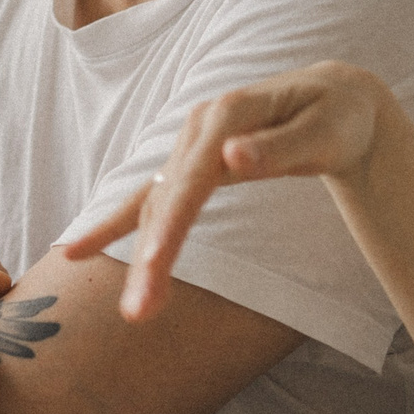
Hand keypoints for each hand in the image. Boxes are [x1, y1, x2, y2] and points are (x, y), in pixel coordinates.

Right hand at [61, 61, 389, 319]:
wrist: (336, 100)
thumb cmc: (337, 116)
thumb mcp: (325, 130)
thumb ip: (279, 147)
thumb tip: (231, 158)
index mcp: (228, 113)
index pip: (193, 179)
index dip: (171, 226)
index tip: (152, 269)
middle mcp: (199, 125)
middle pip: (167, 198)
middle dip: (151, 257)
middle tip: (138, 314)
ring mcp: (189, 144)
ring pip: (155, 206)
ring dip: (141, 258)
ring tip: (135, 312)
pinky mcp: (189, 163)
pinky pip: (147, 198)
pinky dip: (114, 225)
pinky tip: (76, 252)